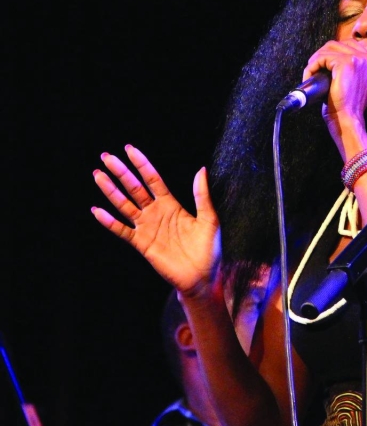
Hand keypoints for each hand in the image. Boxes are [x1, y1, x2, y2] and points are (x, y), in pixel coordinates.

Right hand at [91, 145, 220, 293]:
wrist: (202, 277)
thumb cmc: (209, 249)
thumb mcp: (209, 219)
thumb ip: (202, 195)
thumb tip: (201, 169)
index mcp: (172, 204)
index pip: (153, 179)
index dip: (142, 164)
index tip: (129, 149)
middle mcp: (156, 213)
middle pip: (135, 188)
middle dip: (121, 172)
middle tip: (106, 156)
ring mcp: (147, 228)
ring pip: (125, 205)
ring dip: (111, 191)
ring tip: (98, 175)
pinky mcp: (142, 244)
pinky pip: (122, 231)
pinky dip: (109, 222)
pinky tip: (97, 210)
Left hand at [303, 39, 366, 151]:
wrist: (348, 120)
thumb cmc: (348, 107)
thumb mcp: (354, 84)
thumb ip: (350, 70)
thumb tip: (331, 60)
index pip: (350, 45)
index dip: (333, 54)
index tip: (323, 66)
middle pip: (339, 44)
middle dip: (323, 54)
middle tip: (314, 69)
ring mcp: (359, 59)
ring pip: (329, 48)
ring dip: (316, 59)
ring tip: (311, 73)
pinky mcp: (346, 63)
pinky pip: (322, 57)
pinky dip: (312, 66)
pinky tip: (309, 76)